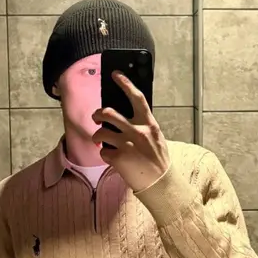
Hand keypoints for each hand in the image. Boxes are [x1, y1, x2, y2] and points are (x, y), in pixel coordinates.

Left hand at [92, 72, 169, 192]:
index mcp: (149, 124)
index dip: (125, 84)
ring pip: (101, 132)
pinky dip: (105, 154)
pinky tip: (112, 158)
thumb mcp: (156, 137)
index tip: (116, 74)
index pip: (137, 98)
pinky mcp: (119, 158)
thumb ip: (143, 126)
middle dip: (98, 114)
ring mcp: (128, 145)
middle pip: (109, 113)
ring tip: (100, 140)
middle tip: (96, 117)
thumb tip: (124, 116)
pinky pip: (103, 152)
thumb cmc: (158, 159)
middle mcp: (138, 131)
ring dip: (97, 136)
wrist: (161, 183)